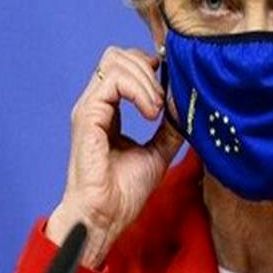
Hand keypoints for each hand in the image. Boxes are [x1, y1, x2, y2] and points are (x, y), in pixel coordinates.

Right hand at [47, 46, 181, 267]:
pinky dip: (138, 90)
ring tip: (157, 109)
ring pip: (115, 61)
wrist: (106, 217)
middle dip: (148, 68)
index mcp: (108, 111)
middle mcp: (96, 105)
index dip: (150, 68)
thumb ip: (169, 129)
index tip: (171, 88)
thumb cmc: (123, 193)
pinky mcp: (87, 116)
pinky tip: (151, 113)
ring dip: (146, 80)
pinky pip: (113, 81)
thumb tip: (186, 107)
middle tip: (163, 101)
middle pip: (118, 55)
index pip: (124, 66)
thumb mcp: (158, 153)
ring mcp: (89, 108)